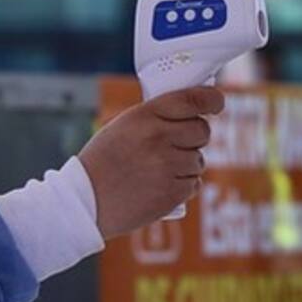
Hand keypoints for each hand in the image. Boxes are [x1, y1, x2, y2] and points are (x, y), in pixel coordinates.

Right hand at [78, 86, 223, 238]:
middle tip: (175, 145)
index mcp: (144, 116)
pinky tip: (159, 186)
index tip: (216, 104)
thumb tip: (192, 114)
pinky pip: (194, 184)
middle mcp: (159, 138)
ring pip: (199, 160)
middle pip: (202, 131)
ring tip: (157, 171)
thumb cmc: (102, 162)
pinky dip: (182, 186)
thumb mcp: (122, 127)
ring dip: (186, 165)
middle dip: (195, 137)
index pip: (193, 100)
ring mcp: (168, 166)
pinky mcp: (172, 193)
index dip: (212, 100)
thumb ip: (155, 118)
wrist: (85, 202)